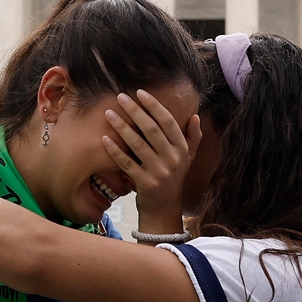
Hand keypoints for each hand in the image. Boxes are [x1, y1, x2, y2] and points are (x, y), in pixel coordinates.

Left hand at [101, 90, 201, 223]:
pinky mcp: (145, 184)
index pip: (168, 122)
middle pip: (151, 130)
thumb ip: (192, 137)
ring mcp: (159, 172)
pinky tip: (105, 139)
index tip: (140, 92)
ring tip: (109, 113)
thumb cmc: (173, 178)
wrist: (164, 209)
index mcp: (182, 149)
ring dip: (122, 127)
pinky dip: (116, 151)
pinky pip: (127, 164)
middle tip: (121, 97)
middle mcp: (173, 159)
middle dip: (135, 111)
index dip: (154, 106)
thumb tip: (195, 116)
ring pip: (138, 145)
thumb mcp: (188, 158)